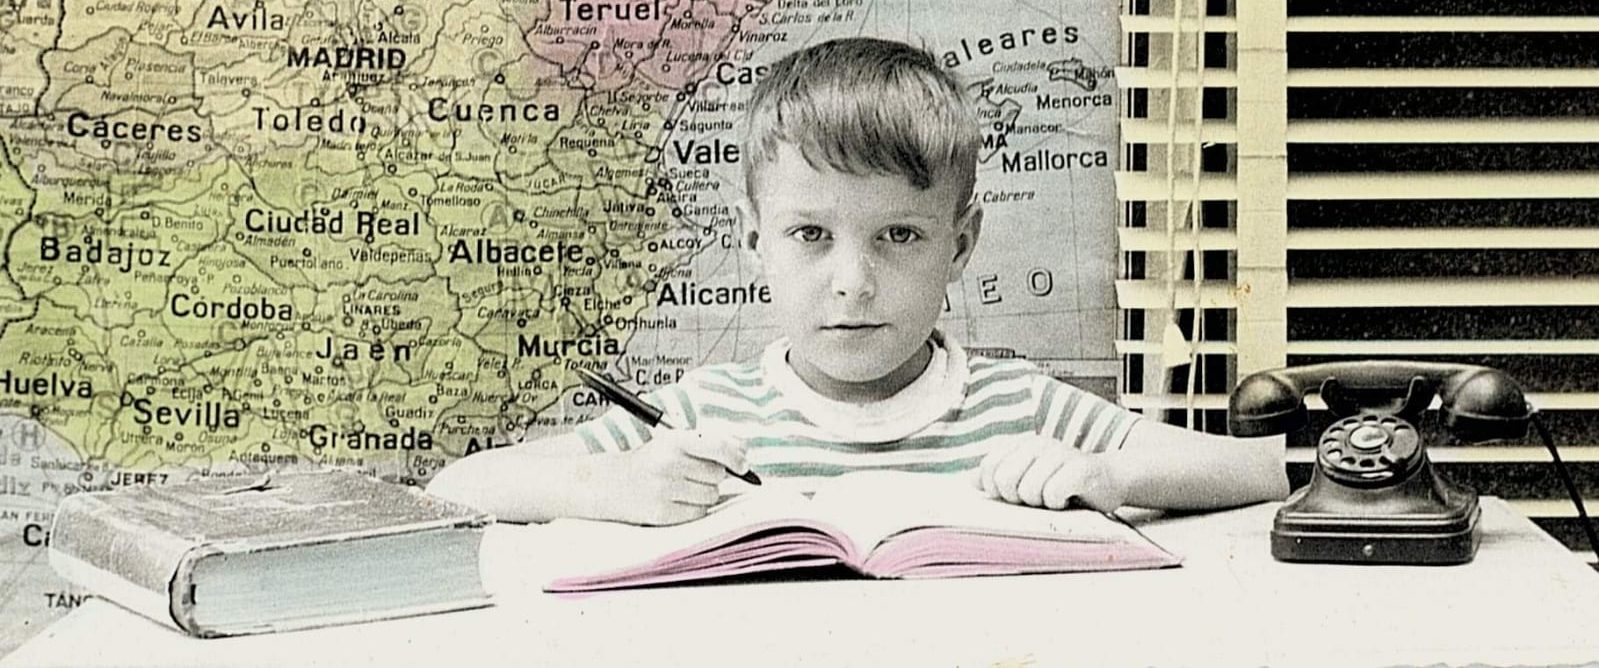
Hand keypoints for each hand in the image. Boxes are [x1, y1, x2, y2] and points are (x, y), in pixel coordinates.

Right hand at [600, 429, 746, 525]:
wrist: (609, 484)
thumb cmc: (649, 462)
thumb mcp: (672, 443)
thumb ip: (708, 444)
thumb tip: (743, 452)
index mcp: (673, 441)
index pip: (717, 446)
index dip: (736, 456)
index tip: (743, 464)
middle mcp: (668, 464)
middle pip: (718, 474)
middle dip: (713, 475)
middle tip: (692, 473)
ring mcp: (664, 490)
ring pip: (711, 495)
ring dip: (705, 493)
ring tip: (682, 487)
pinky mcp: (661, 513)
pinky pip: (698, 513)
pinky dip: (694, 508)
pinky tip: (676, 500)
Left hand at [973, 436, 1126, 511]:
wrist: (1111, 479)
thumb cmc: (1065, 482)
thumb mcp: (1029, 477)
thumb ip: (999, 476)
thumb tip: (970, 480)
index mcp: (1021, 444)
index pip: (989, 469)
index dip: (997, 489)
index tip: (1016, 493)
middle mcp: (1038, 444)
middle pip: (1005, 481)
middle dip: (1019, 497)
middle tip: (1038, 496)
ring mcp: (1060, 454)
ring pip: (1029, 490)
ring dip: (1042, 502)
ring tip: (1057, 496)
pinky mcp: (1080, 469)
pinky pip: (1053, 494)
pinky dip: (1059, 503)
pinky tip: (1070, 498)